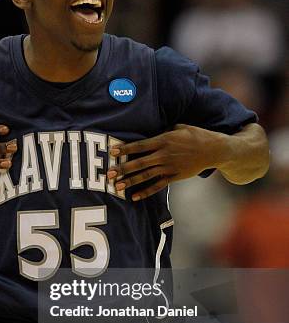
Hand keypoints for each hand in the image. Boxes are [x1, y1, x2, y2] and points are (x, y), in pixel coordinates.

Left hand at [107, 124, 225, 199]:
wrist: (213, 150)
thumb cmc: (196, 135)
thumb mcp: (179, 126)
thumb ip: (164, 130)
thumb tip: (152, 132)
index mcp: (163, 140)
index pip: (140, 146)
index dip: (125, 149)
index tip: (112, 152)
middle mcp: (164, 155)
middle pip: (139, 163)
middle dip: (123, 169)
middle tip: (109, 174)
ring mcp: (169, 167)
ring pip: (146, 176)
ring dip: (130, 181)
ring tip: (117, 187)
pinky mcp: (174, 177)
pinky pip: (157, 185)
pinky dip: (146, 191)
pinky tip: (134, 196)